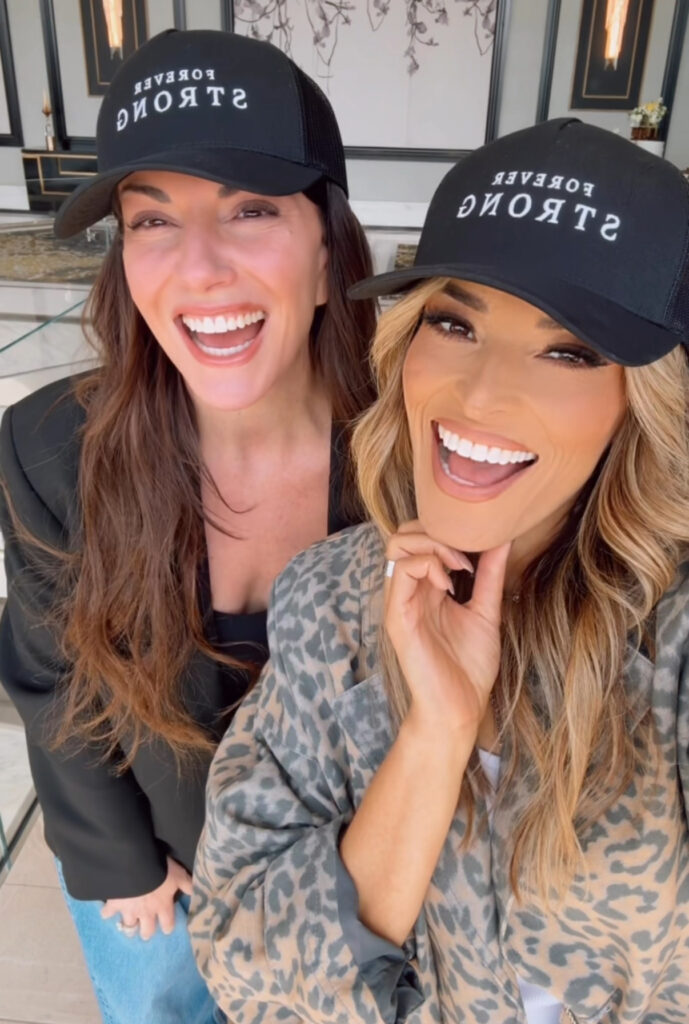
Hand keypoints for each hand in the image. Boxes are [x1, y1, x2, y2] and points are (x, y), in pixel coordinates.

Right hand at [101, 856, 191, 940]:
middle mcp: (146, 913)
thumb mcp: (179, 875)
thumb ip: (188, 885)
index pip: (168, 925)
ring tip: (129, 923)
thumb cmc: (161, 870)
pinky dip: (107, 912)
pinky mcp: (114, 905)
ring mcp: (129, 911)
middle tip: (146, 929)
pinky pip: (108, 914)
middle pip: (147, 932)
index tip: (166, 927)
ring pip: (129, 926)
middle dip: (147, 932)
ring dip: (129, 925)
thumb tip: (199, 893)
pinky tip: (107, 910)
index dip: (168, 926)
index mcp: (163, 906)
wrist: (136, 866)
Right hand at [384, 521, 509, 739]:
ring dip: (431, 544)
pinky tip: (448, 585)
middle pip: (402, 534)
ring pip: (397, 545)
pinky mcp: (397, 616)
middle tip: (464, 554)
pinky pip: (401, 572)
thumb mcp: (486, 611)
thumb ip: (490, 575)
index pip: (419, 538)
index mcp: (426, 588)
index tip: (477, 550)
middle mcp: (408, 591)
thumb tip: (502, 539)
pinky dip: (427, 565)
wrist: (460, 707)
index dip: (445, 531)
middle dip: (435, 530)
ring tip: (457, 565)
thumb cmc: (469, 667)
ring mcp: (400, 602)